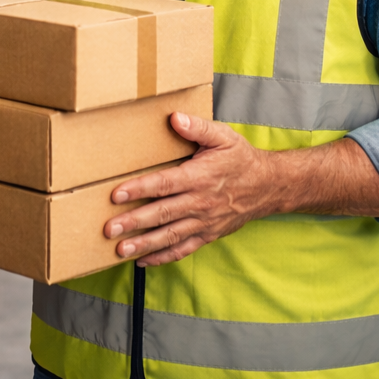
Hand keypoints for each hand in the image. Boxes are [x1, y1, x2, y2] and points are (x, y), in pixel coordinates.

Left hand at [104, 112, 284, 266]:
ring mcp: (204, 222)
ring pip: (170, 236)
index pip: (165, 184)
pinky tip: (143, 260)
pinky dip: (162, 257)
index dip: (140, 188)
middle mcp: (200, 202)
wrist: (268, 186)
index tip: (117, 194)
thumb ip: (198, 128)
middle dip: (134, 222)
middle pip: (162, 214)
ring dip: (144, 244)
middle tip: (109, 229)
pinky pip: (183, 249)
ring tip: (120, 250)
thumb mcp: (224, 137)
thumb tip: (175, 118)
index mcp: (200, 177)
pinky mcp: (208, 235)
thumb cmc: (242, 160)